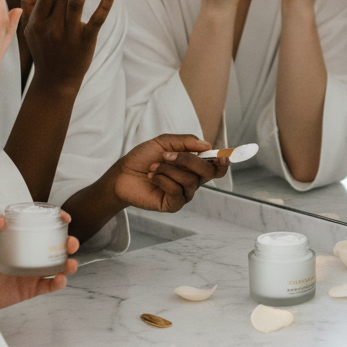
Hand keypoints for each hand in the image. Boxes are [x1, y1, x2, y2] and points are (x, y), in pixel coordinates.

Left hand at [0, 214, 78, 311]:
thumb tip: (1, 219)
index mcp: (20, 238)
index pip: (42, 226)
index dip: (56, 221)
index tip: (64, 218)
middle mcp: (29, 254)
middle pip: (55, 246)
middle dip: (69, 243)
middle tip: (70, 243)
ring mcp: (31, 272)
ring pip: (58, 266)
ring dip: (69, 264)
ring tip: (70, 264)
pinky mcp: (29, 289)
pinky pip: (48, 286)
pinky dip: (58, 283)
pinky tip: (60, 279)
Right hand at [20, 0, 113, 91]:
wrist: (55, 81)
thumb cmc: (43, 51)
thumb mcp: (29, 29)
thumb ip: (29, 4)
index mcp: (36, 20)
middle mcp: (50, 25)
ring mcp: (68, 34)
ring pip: (76, 3)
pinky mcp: (85, 42)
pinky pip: (96, 22)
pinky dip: (104, 7)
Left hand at [114, 134, 228, 212]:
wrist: (123, 173)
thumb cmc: (143, 158)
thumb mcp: (164, 142)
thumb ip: (186, 141)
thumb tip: (207, 145)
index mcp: (194, 165)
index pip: (216, 167)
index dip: (223, 162)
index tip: (222, 155)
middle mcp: (192, 180)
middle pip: (207, 172)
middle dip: (188, 160)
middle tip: (167, 155)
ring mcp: (184, 193)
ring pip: (189, 180)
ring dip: (169, 170)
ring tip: (153, 167)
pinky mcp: (173, 204)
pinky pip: (176, 191)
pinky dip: (163, 180)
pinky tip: (152, 177)